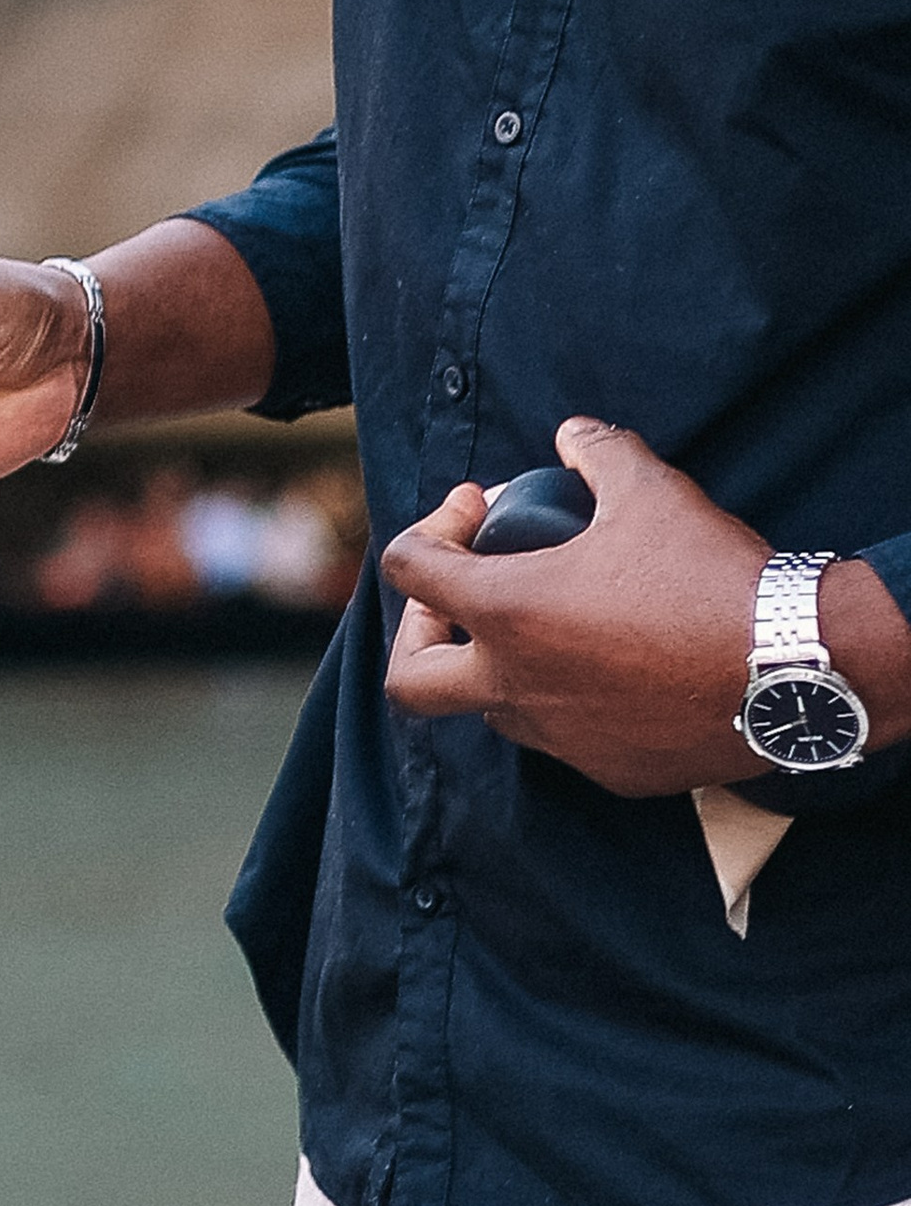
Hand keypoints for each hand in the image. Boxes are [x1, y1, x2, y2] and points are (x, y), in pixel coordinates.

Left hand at [382, 418, 771, 792]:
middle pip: (409, 681)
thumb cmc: (714, 577)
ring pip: (492, 710)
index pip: (408, 570)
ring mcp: (562, 737)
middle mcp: (518, 685)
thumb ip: (599, 453)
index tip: (479, 510)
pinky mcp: (611, 770)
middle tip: (462, 597)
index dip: (432, 526)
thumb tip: (575, 435)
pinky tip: (615, 667)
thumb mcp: (652, 490)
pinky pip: (565, 739)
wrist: (797, 667)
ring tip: (549, 624)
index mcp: (509, 612)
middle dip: (419, 634)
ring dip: (500, 666)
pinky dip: (569, 703)